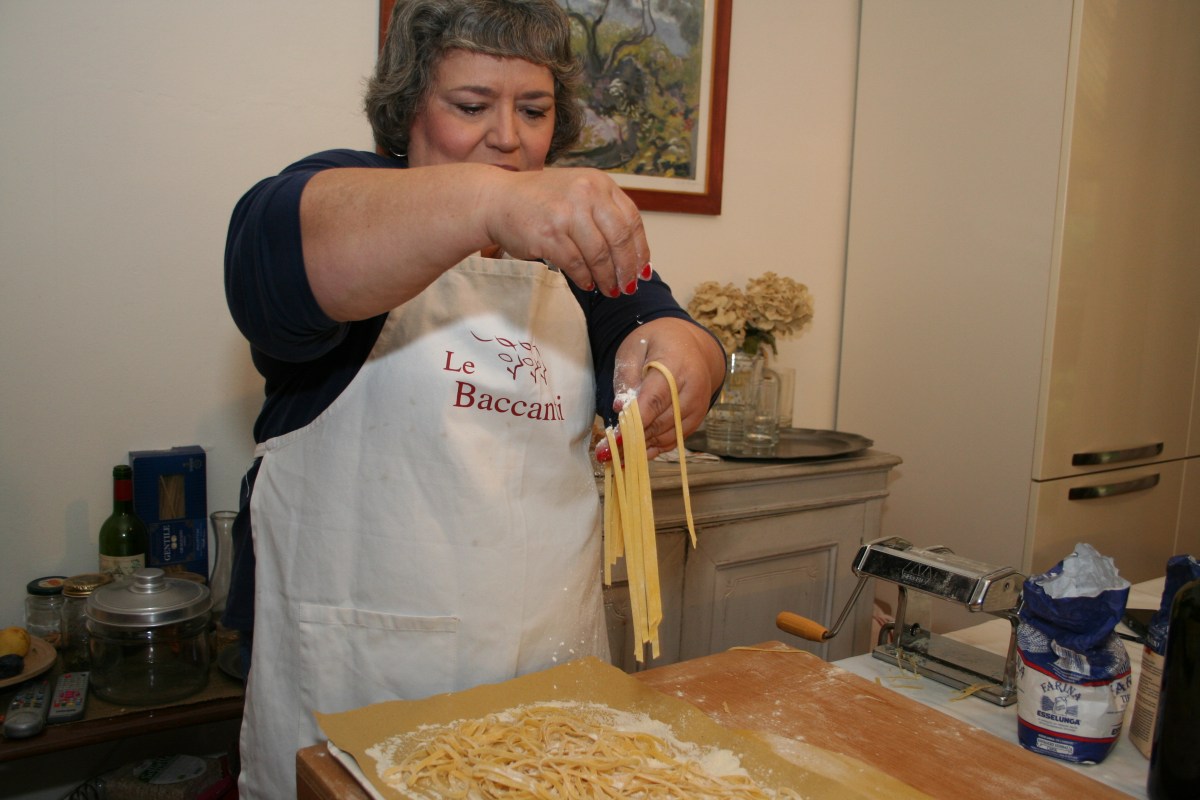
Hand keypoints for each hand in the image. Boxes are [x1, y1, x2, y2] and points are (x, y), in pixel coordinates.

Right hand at [482, 168, 649, 298]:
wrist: (497, 200)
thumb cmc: (540, 201)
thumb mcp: (578, 194)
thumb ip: (604, 214)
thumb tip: (633, 256)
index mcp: (598, 183)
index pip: (631, 220)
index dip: (639, 249)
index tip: (641, 270)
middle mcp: (585, 194)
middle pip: (619, 239)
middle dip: (626, 268)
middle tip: (628, 286)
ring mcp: (567, 213)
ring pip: (599, 254)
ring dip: (607, 278)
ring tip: (609, 290)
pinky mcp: (549, 234)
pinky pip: (576, 264)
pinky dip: (584, 278)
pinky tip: (587, 284)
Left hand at [601, 318, 724, 460]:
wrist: (690, 345)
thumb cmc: (657, 343)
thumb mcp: (634, 348)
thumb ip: (626, 376)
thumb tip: (619, 408)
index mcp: (676, 365)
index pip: (654, 399)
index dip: (634, 422)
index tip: (614, 439)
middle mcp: (693, 388)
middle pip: (660, 421)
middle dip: (632, 439)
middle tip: (605, 452)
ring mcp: (698, 406)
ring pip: (667, 435)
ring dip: (641, 447)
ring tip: (616, 455)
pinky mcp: (697, 419)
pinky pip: (675, 439)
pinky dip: (654, 448)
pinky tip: (635, 452)